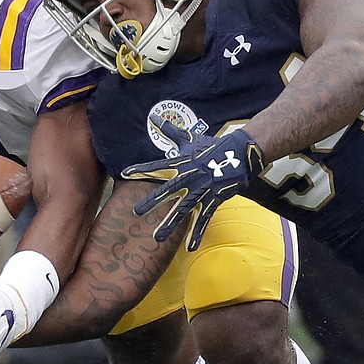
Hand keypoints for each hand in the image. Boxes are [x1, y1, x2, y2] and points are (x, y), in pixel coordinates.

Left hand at [121, 116, 264, 247]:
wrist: (239, 154)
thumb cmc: (211, 147)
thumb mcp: (189, 139)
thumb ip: (170, 131)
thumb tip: (154, 117)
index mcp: (181, 163)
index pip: (157, 166)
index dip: (141, 169)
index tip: (125, 173)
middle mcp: (189, 177)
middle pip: (168, 190)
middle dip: (152, 201)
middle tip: (136, 212)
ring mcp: (201, 190)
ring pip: (183, 209)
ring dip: (170, 224)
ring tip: (156, 238)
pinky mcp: (213, 200)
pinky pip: (203, 219)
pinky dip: (197, 233)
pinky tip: (190, 247)